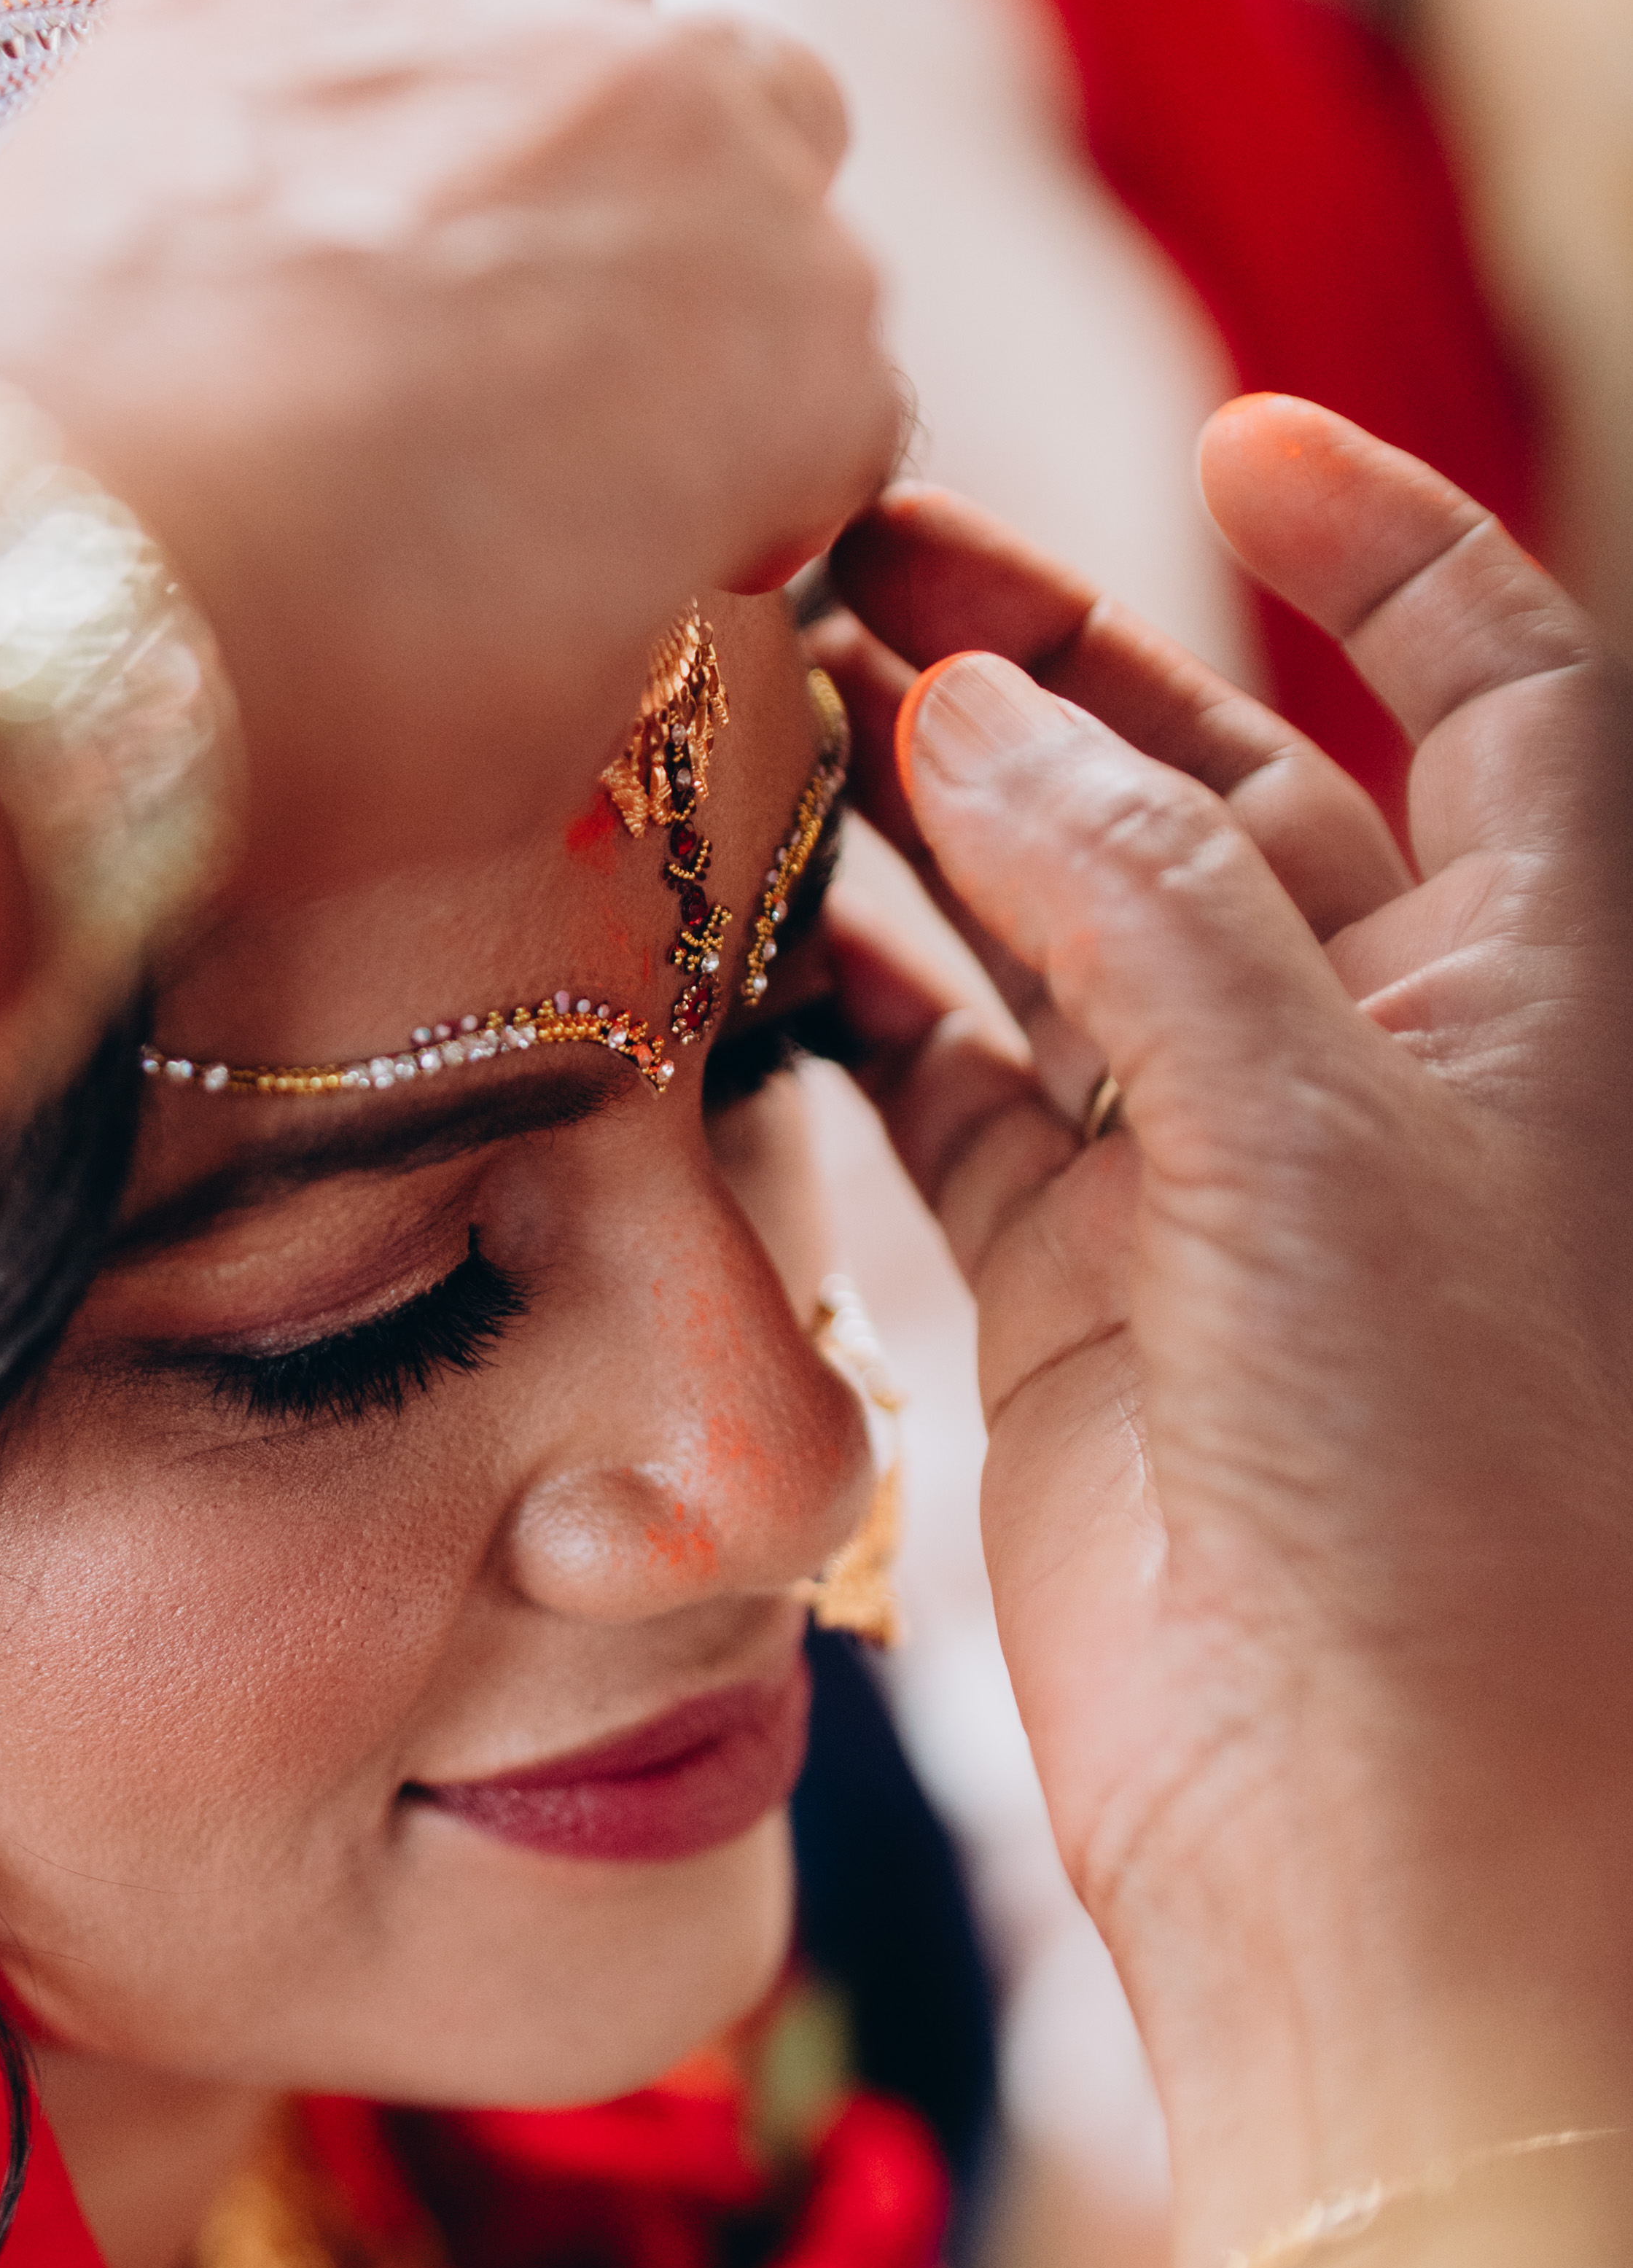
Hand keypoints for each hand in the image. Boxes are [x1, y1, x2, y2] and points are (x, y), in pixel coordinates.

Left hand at [0, 0, 902, 893]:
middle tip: (588, 357)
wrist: (39, 599)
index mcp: (797, 339)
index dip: (758, 475)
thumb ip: (617, 598)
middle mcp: (663, 126)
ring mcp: (437, 25)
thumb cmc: (326, 700)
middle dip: (705, 230)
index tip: (676, 542)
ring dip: (563, 26)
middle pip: (759, 129)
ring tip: (503, 109)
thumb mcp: (549, 726)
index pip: (839, 387)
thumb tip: (573, 572)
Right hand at [814, 400, 1632, 2267]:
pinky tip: (737, 918)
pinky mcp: (1068, 1288)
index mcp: (1531, 986)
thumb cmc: (1442, 1492)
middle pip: (1213, 782)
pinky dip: (849, 997)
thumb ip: (1142, 898)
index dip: (1390, 542)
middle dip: (1056, 661)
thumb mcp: (1319, 1129)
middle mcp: (1371, 1058)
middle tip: (850, 552)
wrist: (1371, 1836)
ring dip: (920, 814)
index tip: (1235, 431)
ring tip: (752, 699)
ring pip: (1051, 925)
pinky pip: (946, 1085)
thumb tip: (968, 709)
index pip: (1500, 686)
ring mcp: (1208, 1174)